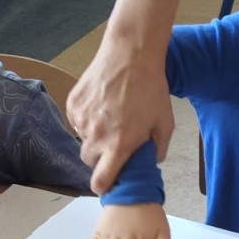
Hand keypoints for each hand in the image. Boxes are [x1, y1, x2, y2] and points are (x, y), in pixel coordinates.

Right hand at [67, 38, 173, 195]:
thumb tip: (150, 162)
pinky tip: (101, 104)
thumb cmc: (151, 87)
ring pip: (82, 140)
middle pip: (89, 161)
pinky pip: (76, 121)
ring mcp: (82, 120)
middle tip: (114, 141)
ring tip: (109, 117)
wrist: (131, 53)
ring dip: (93, 136)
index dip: (102, 185)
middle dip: (99, 157)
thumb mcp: (165, 122)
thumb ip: (158, 149)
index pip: (100, 181)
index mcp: (119, 145)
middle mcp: (96, 136)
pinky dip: (86, 118)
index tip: (107, 181)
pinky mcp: (73, 104)